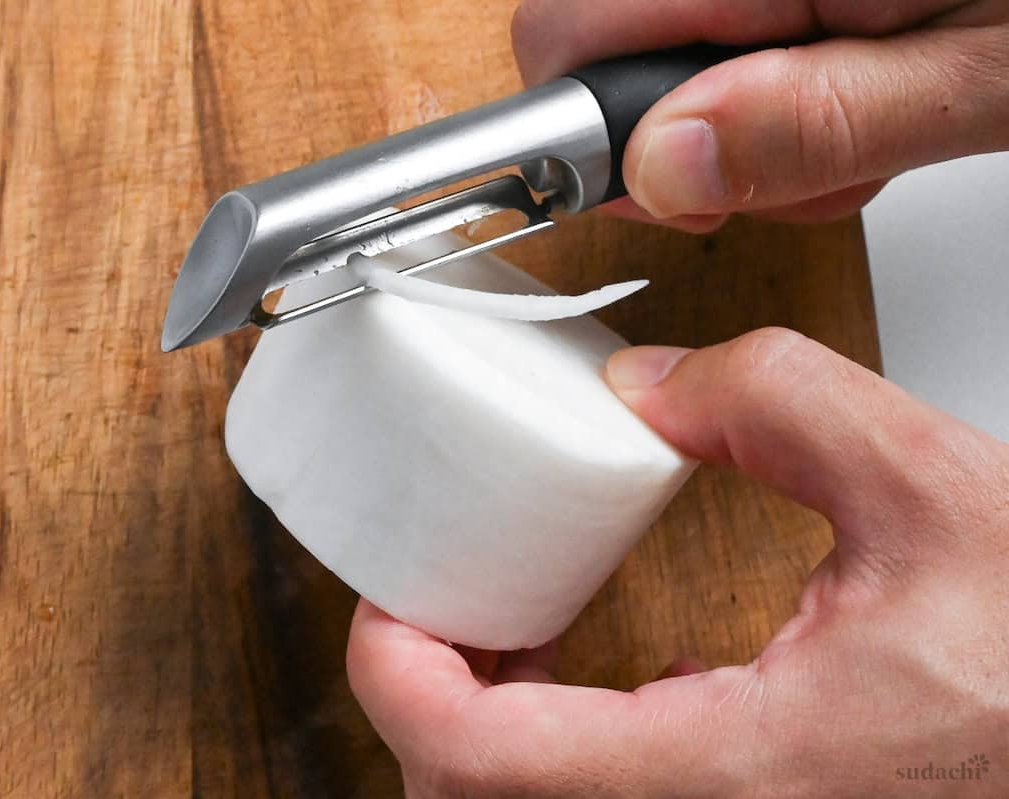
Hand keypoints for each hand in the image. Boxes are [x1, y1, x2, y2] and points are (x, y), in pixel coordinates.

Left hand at [347, 328, 1008, 796]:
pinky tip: (592, 675)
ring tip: (505, 626)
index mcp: (741, 775)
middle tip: (442, 599)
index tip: (391, 598)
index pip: (478, 766)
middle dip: (431, 694)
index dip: (395, 671)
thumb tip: (649, 391)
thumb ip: (777, 402)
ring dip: (485, 726)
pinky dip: (552, 749)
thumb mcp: (937, 492)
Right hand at [511, 0, 1008, 231]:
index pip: (561, 38)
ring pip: (654, 37)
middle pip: (589, 34)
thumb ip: (817, 121)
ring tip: (850, 112)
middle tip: (785, 156)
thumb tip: (665, 167)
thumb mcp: (986, 76)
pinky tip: (846, 69)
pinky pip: (713, 18)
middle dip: (668, 128)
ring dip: (731, 107)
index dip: (595, 136)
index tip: (681, 186)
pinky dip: (765, 68)